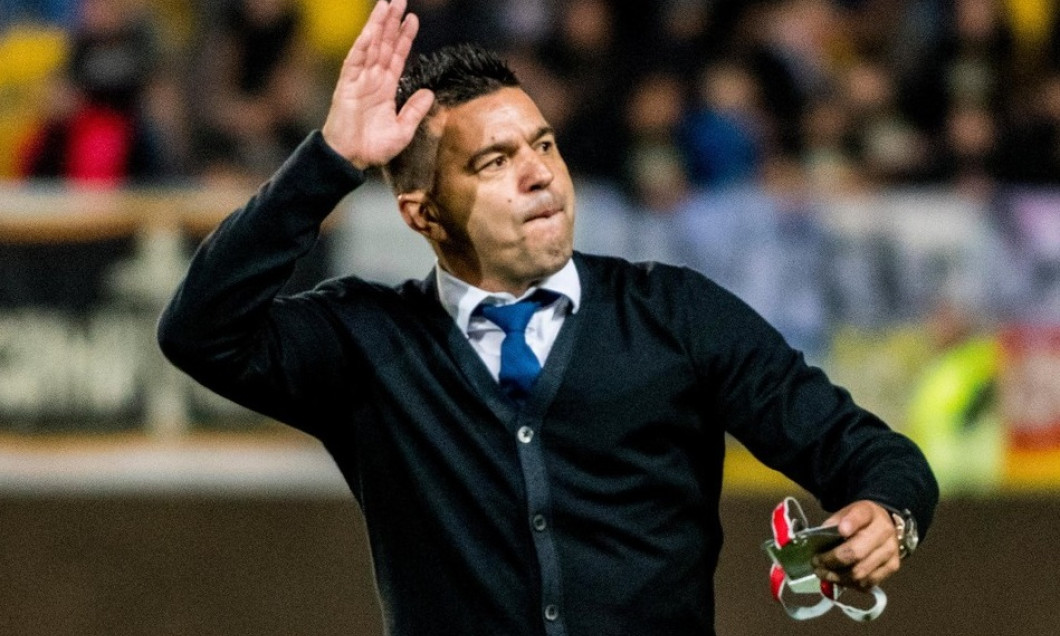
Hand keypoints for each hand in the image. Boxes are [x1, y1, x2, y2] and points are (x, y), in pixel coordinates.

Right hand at [321, 0, 434, 169]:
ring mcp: (358, 80)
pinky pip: (355, 60)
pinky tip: (371, 30)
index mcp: (385, 89)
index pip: (397, 56)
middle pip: (384, 44)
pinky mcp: (346, 85)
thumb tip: (429, 93)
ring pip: (370, 47)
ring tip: (387, 5)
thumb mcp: (403, 131)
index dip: (405, 38)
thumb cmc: (373, 148)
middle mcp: (372, 80)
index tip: (413, 19)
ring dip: (378, 26)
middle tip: (400, 0)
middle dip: (392, 22)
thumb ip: (415, 111)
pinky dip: (363, 44)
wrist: (350, 159)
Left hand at [811, 500, 900, 591]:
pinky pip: (869, 582)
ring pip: (861, 573)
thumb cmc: (859, 521)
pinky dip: (851, 583)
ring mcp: (890, 551)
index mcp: (870, 513)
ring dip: (838, 577)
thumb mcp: (845, 513)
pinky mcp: (893, 566)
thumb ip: (833, 523)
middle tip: (816, 563)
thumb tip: (818, 539)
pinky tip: (839, 579)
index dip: (850, 523)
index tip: (840, 530)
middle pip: (856, 553)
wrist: (883, 524)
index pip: (860, 516)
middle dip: (831, 561)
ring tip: (823, 573)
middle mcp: (884, 532)